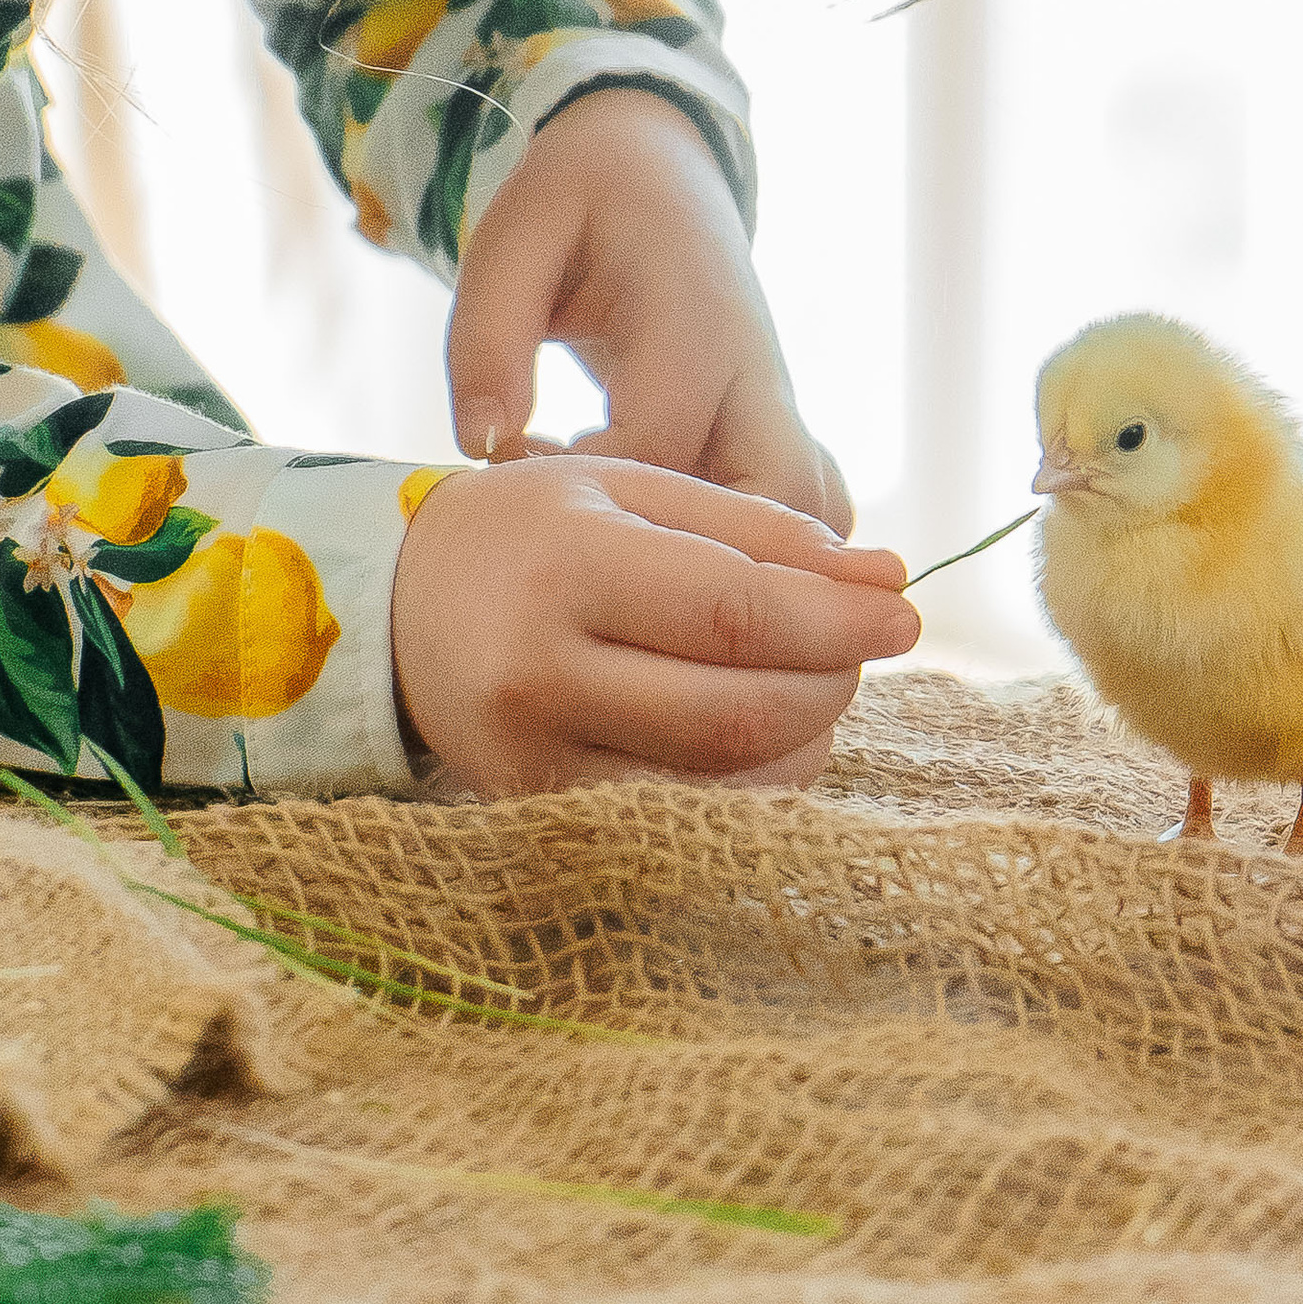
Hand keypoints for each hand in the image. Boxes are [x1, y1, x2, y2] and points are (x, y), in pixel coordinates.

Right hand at [390, 452, 917, 795]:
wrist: (394, 610)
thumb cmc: (530, 530)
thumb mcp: (631, 488)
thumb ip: (759, 530)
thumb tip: (885, 576)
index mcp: (567, 567)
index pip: (733, 613)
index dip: (837, 622)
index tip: (907, 610)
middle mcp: (540, 674)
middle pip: (739, 713)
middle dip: (831, 683)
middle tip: (865, 646)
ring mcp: (533, 761)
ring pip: (722, 783)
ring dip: (804, 739)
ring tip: (815, 680)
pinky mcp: (537, 814)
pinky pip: (682, 816)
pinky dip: (750, 781)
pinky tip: (763, 731)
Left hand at [445, 88, 850, 524]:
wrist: (659, 172)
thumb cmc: (579, 202)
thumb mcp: (516, 237)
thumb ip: (487, 337)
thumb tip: (481, 445)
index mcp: (693, 317)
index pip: (664, 440)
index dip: (589, 483)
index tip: (520, 476)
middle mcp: (757, 371)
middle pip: (783, 500)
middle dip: (700, 558)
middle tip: (596, 558)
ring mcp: (779, 408)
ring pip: (814, 519)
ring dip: (738, 566)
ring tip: (627, 562)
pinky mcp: (779, 434)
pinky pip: (804, 517)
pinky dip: (754, 560)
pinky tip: (661, 558)